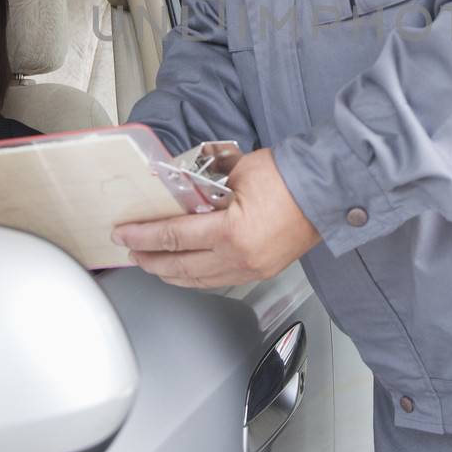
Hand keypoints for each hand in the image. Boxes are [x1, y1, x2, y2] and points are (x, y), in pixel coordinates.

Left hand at [113, 149, 321, 288]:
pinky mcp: (261, 271)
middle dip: (150, 259)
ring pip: (198, 280)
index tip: (123, 233)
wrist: (328, 191)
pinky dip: (195, 277)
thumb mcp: (238, 171)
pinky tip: (185, 271)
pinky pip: (218, 280)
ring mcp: (252, 268)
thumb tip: (182, 194)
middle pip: (181, 266)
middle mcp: (240, 257)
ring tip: (151, 263)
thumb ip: (206, 186)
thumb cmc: (290, 176)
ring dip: (170, 272)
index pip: (175, 237)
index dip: (144, 236)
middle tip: (130, 251)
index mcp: (232, 232)